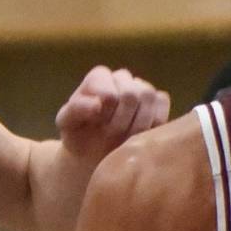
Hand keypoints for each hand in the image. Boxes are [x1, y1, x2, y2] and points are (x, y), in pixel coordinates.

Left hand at [56, 68, 170, 169]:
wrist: (95, 153)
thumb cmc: (79, 135)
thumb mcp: (68, 124)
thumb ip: (76, 109)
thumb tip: (98, 105)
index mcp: (98, 77)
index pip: (110, 91)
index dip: (106, 113)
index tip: (97, 127)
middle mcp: (121, 78)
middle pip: (132, 94)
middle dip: (121, 122)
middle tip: (111, 137)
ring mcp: (141, 88)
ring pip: (149, 96)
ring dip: (137, 124)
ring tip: (124, 138)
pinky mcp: (158, 101)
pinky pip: (163, 103)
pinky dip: (154, 122)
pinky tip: (140, 135)